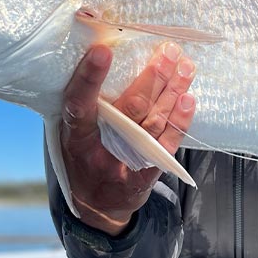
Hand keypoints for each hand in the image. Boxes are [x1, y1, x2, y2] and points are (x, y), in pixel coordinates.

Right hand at [60, 42, 195, 235]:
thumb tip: (100, 56)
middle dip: (153, 77)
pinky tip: (188, 99)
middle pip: (131, 109)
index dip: (89, 78)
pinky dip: (180, 120)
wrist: (98, 206)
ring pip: (154, 121)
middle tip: (167, 50)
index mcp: (76, 137)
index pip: (79, 104)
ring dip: (173, 91)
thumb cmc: (83, 158)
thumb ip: (81, 105)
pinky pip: (168, 143)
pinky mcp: (149, 172)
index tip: (102, 51)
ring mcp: (128, 163)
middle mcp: (101, 150)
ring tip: (185, 65)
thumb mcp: (69, 134)